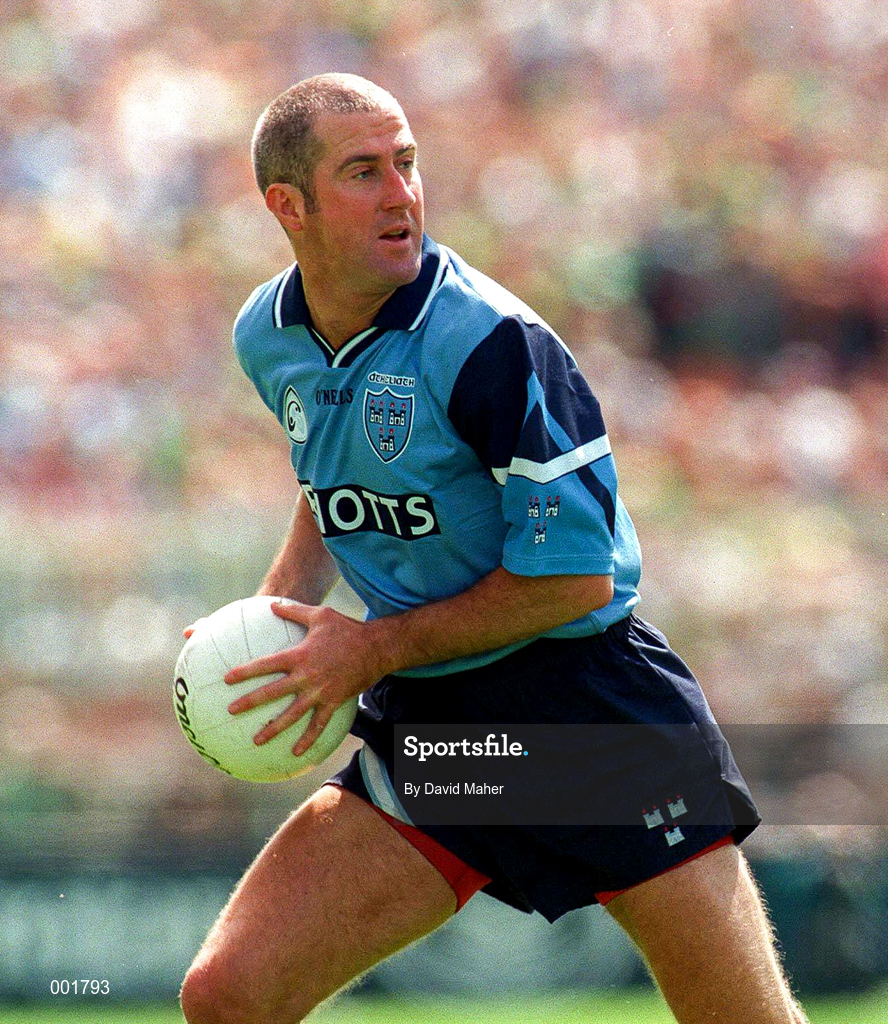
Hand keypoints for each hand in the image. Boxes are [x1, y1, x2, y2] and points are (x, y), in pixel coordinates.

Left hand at [223, 601, 388, 756]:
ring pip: (292, 714)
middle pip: (273, 692)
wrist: (376, 648)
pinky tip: (296, 751)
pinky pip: (319, 724)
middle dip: (250, 702)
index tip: (227, 678)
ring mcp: (320, 691)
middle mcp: (306, 676)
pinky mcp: (333, 701)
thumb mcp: (320, 615)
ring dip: (273, 728)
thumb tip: (272, 605)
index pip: (266, 664)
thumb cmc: (346, 629)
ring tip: (256, 740)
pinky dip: (308, 738)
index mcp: (300, 655)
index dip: (245, 671)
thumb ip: (293, 611)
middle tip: (231, 711)